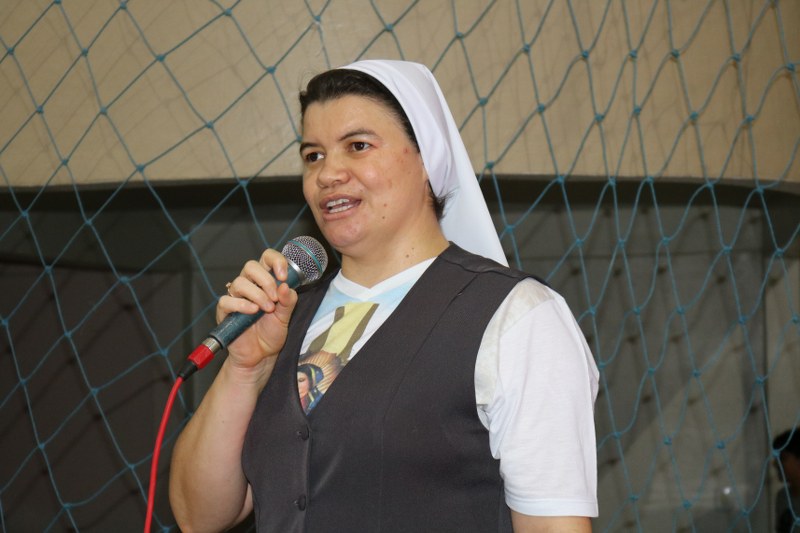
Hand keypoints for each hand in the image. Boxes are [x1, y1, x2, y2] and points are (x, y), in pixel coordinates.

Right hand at [217, 249, 298, 370]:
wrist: (260, 356)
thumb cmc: (271, 333)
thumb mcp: (286, 317)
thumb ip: (288, 301)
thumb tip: (286, 285)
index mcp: (265, 281)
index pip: (267, 258)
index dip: (276, 261)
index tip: (284, 275)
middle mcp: (250, 285)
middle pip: (251, 266)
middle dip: (266, 280)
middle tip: (275, 298)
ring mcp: (236, 297)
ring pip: (240, 282)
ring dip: (257, 295)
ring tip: (267, 309)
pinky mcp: (225, 311)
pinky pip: (227, 300)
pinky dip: (241, 304)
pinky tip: (252, 312)